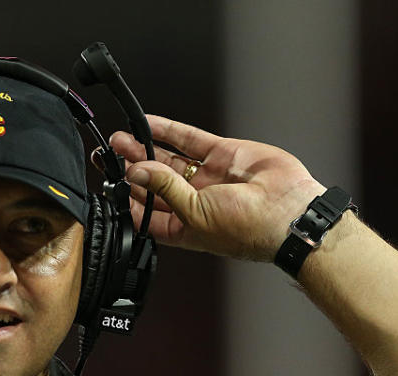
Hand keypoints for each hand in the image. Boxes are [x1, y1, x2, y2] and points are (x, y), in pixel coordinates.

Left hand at [108, 115, 326, 261]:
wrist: (289, 212)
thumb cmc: (247, 228)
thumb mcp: (194, 214)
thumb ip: (164, 189)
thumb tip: (138, 171)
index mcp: (185, 227)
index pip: (147, 214)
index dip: (128, 200)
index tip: (109, 186)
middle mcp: (194, 202)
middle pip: (154, 183)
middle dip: (131, 169)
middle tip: (108, 157)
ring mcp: (208, 177)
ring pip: (168, 159)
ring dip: (144, 149)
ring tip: (120, 139)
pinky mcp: (222, 154)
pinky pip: (190, 140)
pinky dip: (168, 131)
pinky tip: (147, 125)